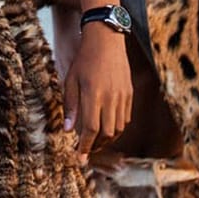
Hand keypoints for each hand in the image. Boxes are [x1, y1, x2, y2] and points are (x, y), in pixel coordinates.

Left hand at [63, 23, 131, 155]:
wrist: (106, 39)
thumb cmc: (84, 59)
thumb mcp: (71, 80)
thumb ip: (70, 106)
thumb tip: (69, 131)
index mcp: (93, 94)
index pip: (91, 129)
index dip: (85, 146)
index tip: (79, 158)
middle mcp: (110, 97)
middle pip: (106, 133)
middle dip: (96, 146)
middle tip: (86, 151)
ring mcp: (122, 96)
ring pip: (118, 128)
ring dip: (107, 140)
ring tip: (96, 143)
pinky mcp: (129, 93)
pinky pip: (125, 118)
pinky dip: (117, 128)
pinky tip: (107, 128)